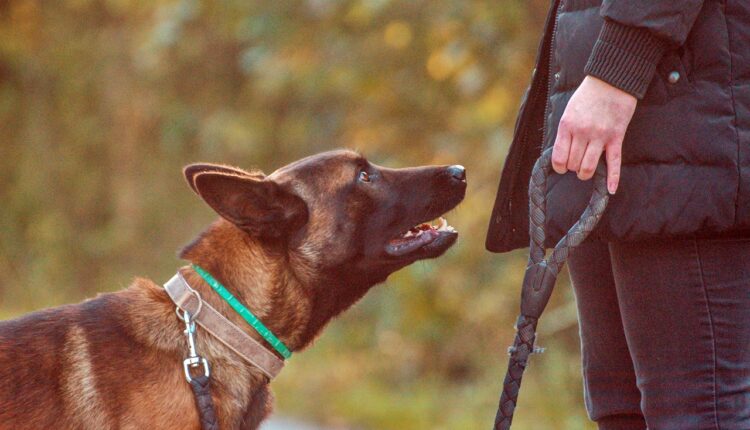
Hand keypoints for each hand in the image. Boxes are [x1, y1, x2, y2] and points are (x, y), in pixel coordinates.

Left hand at [551, 75, 636, 193]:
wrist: (612, 80)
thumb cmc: (588, 95)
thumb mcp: (568, 110)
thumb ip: (565, 131)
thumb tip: (561, 152)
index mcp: (567, 126)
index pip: (559, 158)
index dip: (559, 167)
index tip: (562, 167)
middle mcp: (582, 133)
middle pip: (573, 164)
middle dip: (573, 167)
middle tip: (576, 163)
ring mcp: (600, 136)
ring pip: (589, 167)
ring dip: (586, 173)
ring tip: (586, 171)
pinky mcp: (616, 137)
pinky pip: (614, 162)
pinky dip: (613, 178)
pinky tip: (611, 190)